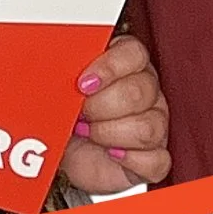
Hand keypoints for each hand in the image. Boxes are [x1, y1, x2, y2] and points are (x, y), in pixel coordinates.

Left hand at [60, 34, 169, 195]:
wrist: (66, 155)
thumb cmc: (66, 113)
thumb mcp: (60, 88)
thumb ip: (63, 71)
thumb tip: (55, 67)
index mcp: (126, 64)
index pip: (133, 53)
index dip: (109, 67)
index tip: (82, 83)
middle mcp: (146, 90)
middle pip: (139, 91)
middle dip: (101, 105)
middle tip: (79, 112)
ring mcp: (156, 124)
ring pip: (148, 127)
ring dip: (109, 133)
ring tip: (88, 132)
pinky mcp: (155, 157)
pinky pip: (157, 160)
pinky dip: (130, 159)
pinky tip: (111, 154)